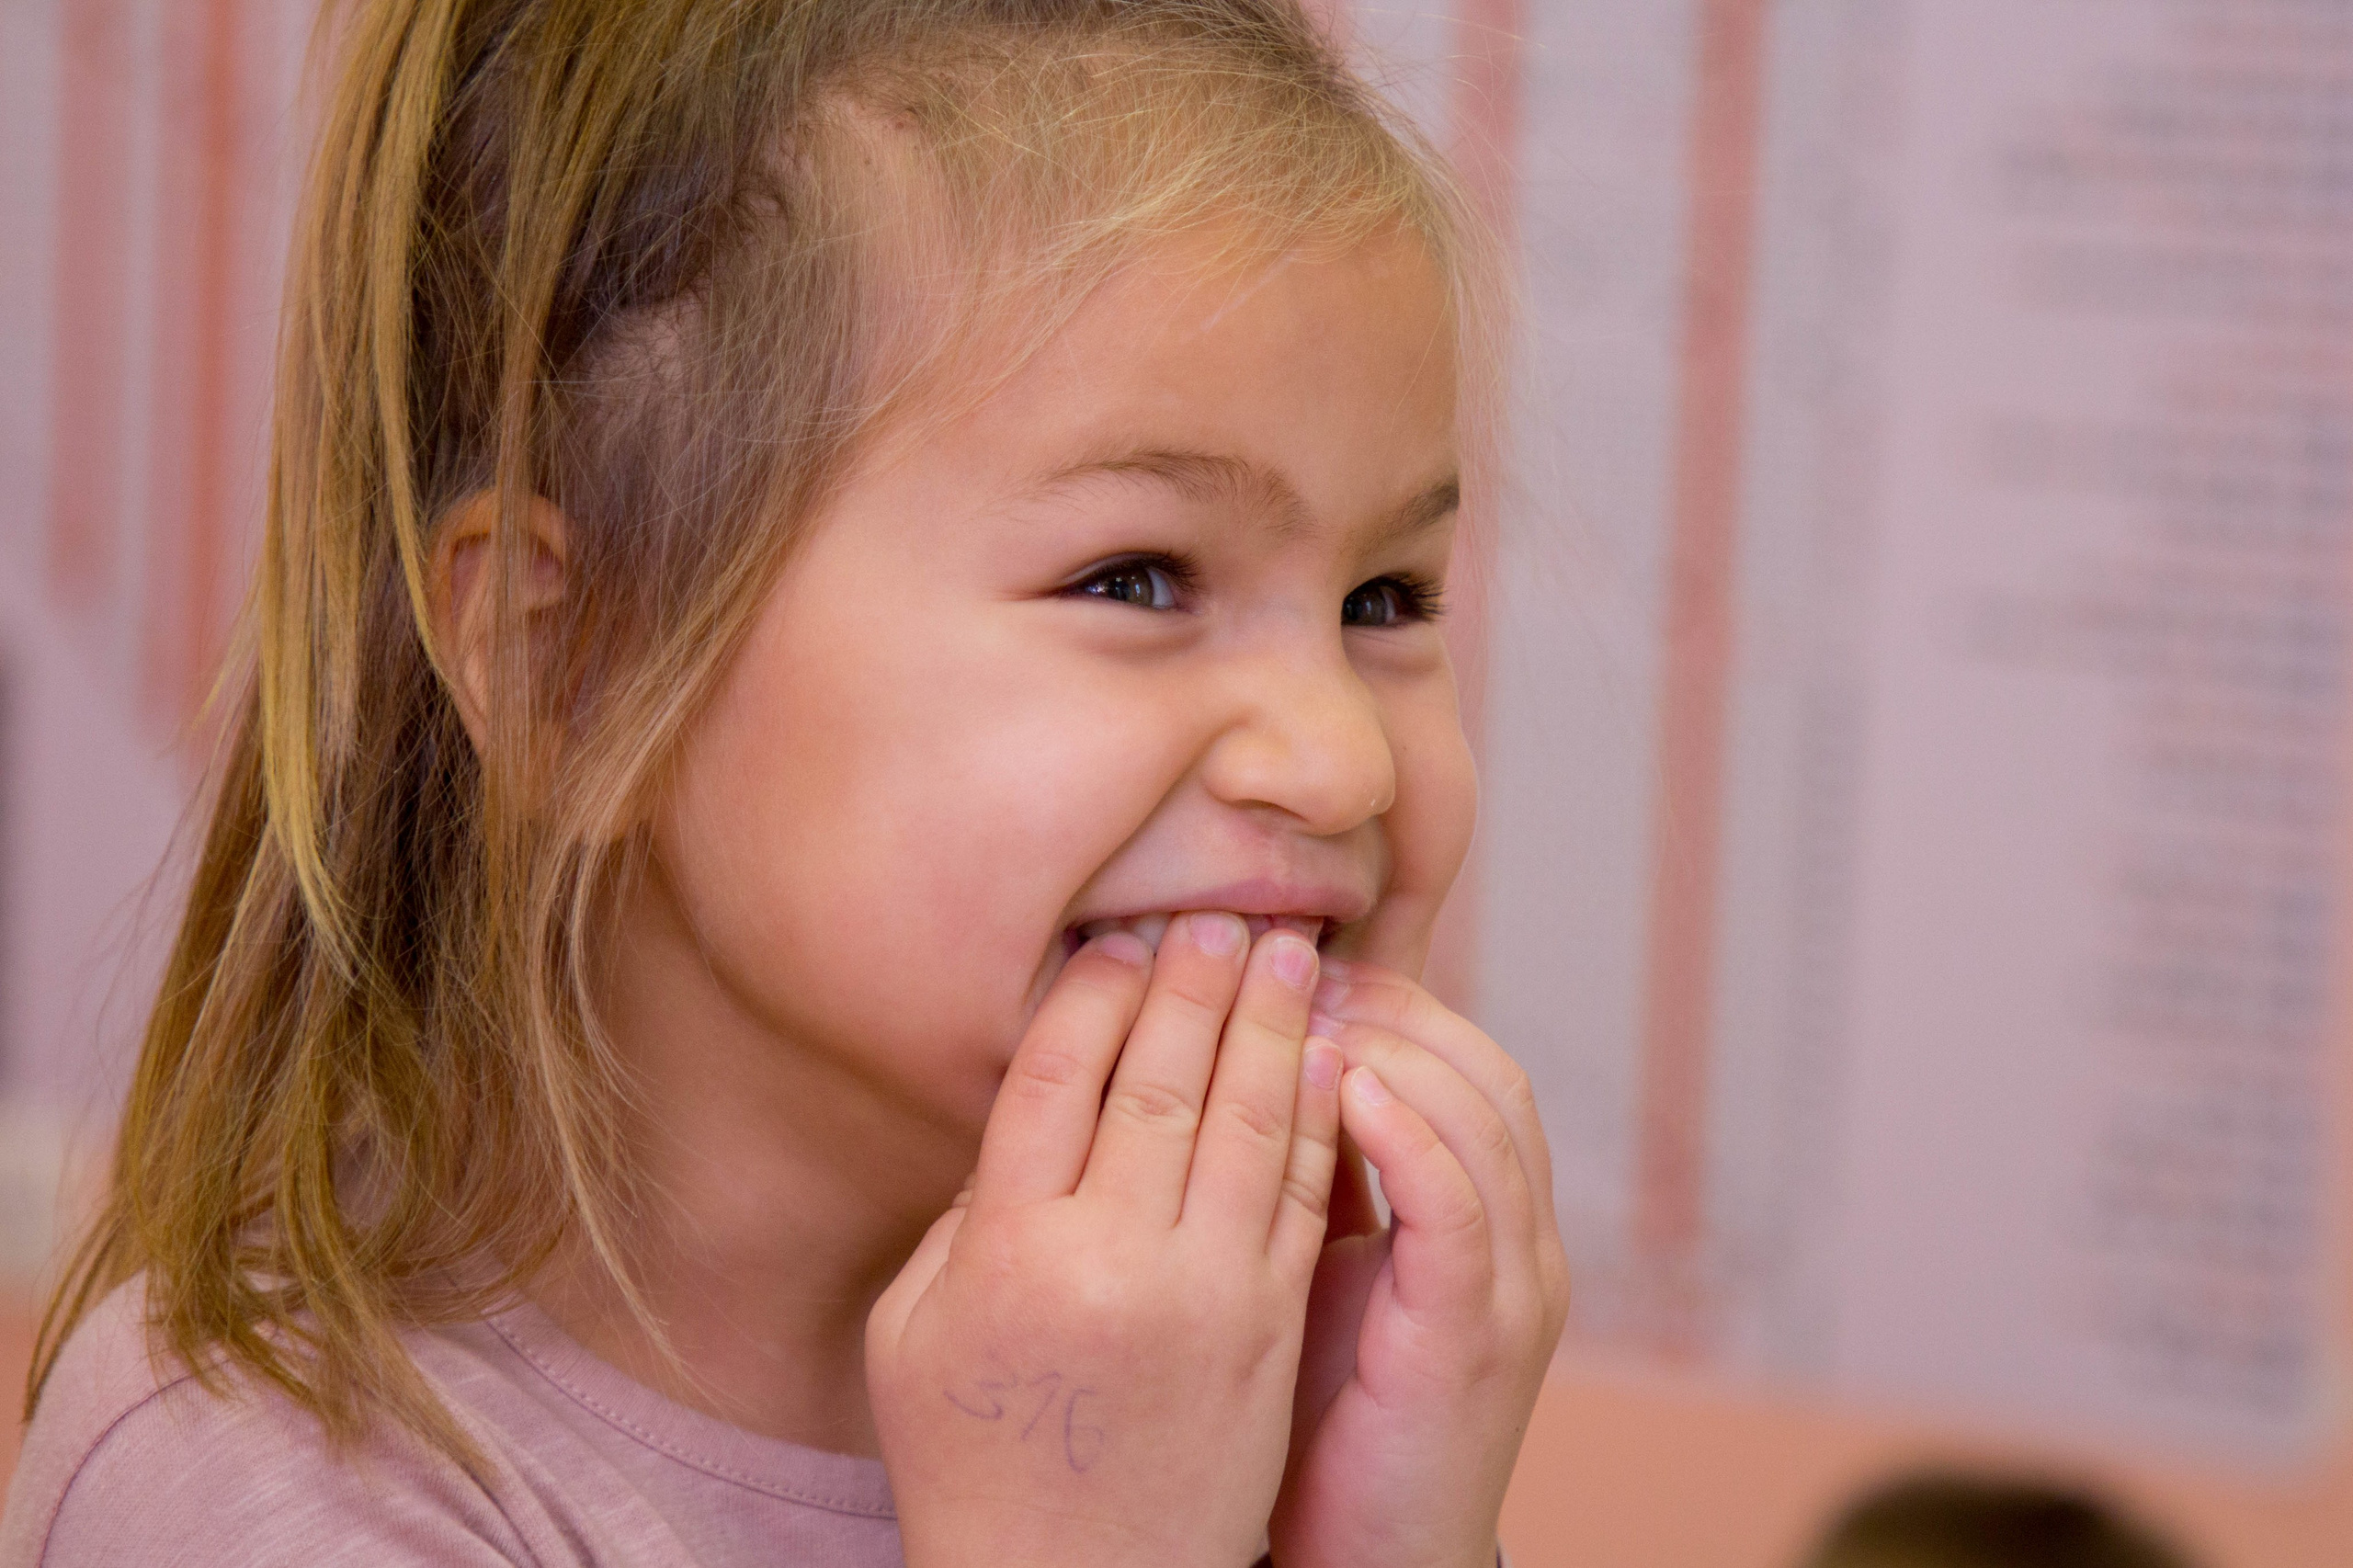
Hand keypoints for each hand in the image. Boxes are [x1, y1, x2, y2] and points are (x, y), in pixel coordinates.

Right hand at [867, 913, 1344, 1567]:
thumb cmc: (975, 1462)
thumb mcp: (913, 1340)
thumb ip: (963, 1222)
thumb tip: (1030, 1120)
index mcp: (1006, 1251)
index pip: (1055, 1080)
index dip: (1091, 996)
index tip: (1119, 939)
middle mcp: (1109, 1259)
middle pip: (1159, 1081)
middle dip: (1195, 984)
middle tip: (1221, 912)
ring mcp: (1203, 1293)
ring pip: (1245, 1122)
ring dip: (1270, 1025)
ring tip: (1289, 952)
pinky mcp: (1269, 1328)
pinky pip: (1297, 1193)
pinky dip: (1313, 1114)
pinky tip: (1325, 1056)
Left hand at [1270, 959, 1570, 1567]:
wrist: (1368, 1563)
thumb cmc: (1316, 1419)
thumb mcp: (1309, 1268)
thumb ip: (1300, 1175)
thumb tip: (1227, 1062)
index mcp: (1485, 1216)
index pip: (1454, 1060)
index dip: (1377, 997)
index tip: (1280, 959)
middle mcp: (1519, 1237)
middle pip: (1478, 1066)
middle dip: (1383, 1003)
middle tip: (1282, 965)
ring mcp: (1513, 1284)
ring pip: (1481, 1113)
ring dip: (1387, 1046)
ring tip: (1295, 1007)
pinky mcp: (1479, 1336)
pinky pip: (1461, 1206)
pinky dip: (1407, 1132)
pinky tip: (1338, 1085)